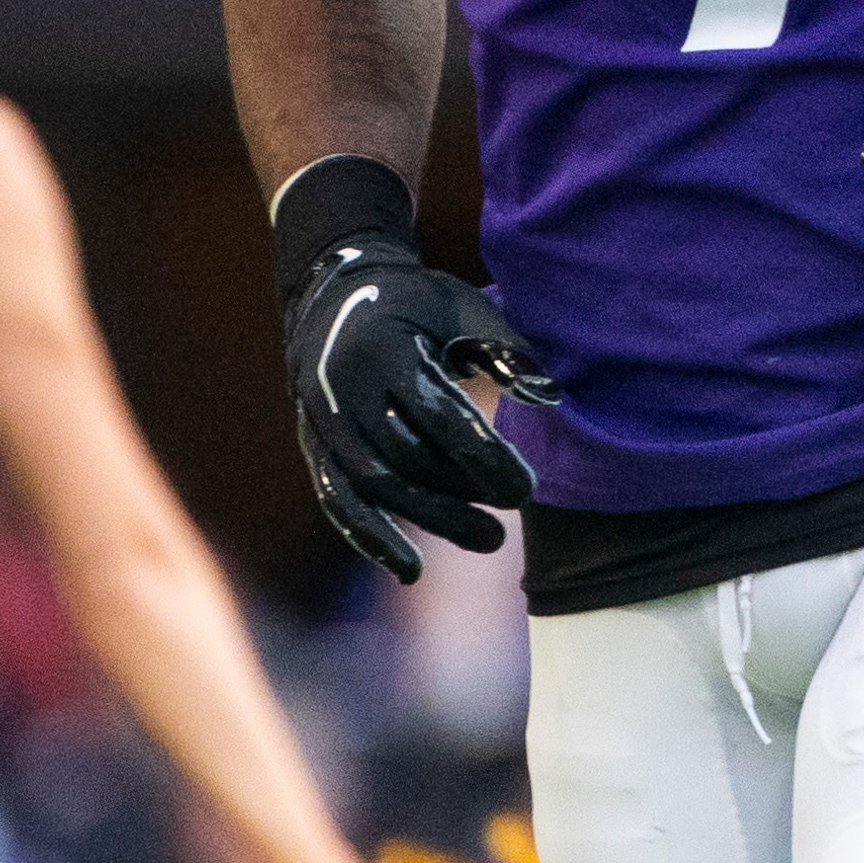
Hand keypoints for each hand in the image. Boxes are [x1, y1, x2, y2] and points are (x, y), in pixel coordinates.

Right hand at [286, 239, 557, 582]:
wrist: (331, 294)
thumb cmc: (414, 303)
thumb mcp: (460, 308)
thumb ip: (504, 350)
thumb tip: (549, 398)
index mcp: (385, 350)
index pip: (437, 416)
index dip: (483, 456)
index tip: (527, 487)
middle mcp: (345, 389)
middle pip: (406, 457)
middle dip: (463, 491)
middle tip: (516, 511)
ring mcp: (323, 421)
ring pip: (374, 486)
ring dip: (432, 520)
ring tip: (490, 540)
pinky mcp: (313, 445)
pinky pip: (337, 500)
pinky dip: (370, 537)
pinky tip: (410, 568)